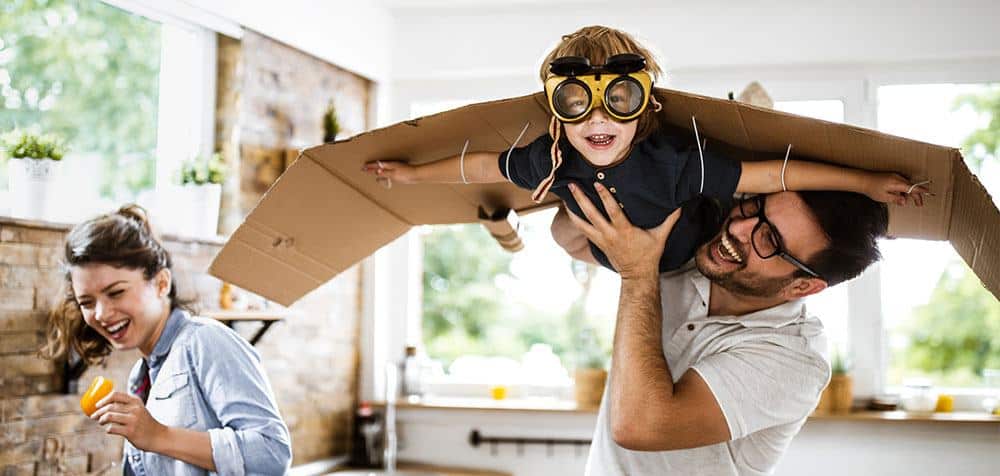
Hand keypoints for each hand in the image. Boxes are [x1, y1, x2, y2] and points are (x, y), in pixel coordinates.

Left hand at [91, 391, 165, 451]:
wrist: (158, 436)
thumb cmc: (145, 423)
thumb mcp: (139, 409)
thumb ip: (126, 406)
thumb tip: (105, 405)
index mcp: (136, 401)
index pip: (115, 395)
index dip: (103, 400)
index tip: (97, 405)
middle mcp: (135, 409)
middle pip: (110, 407)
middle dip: (98, 412)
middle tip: (94, 416)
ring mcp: (133, 420)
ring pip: (109, 416)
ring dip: (101, 420)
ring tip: (101, 422)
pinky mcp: (130, 431)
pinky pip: (112, 428)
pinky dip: (108, 429)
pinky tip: (109, 430)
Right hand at [361, 160, 417, 186]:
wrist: (417, 174)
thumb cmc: (406, 173)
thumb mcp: (394, 174)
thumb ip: (385, 173)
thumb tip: (376, 172)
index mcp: (389, 165)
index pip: (376, 165)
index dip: (369, 167)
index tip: (363, 167)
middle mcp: (390, 166)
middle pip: (378, 166)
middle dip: (371, 167)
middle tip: (364, 168)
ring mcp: (394, 169)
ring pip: (382, 169)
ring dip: (376, 170)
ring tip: (370, 171)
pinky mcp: (397, 173)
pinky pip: (386, 173)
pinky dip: (382, 173)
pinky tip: (382, 176)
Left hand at [565, 182, 680, 279]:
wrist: (636, 275)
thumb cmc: (649, 254)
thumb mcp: (660, 236)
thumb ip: (670, 219)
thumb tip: (680, 204)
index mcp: (624, 230)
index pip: (612, 211)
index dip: (604, 197)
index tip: (597, 184)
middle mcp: (609, 234)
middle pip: (591, 215)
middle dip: (581, 199)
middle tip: (573, 185)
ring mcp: (601, 239)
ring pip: (582, 223)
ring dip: (573, 209)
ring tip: (566, 195)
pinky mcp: (597, 243)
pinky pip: (583, 229)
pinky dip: (576, 219)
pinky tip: (570, 209)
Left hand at [865, 172, 929, 205]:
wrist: (862, 180)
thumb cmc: (872, 189)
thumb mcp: (884, 197)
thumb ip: (896, 199)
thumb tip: (905, 201)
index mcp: (897, 183)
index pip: (913, 187)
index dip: (921, 191)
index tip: (928, 193)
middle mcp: (898, 178)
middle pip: (911, 186)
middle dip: (916, 195)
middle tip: (918, 204)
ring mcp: (895, 176)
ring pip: (906, 185)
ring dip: (908, 193)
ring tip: (905, 201)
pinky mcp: (892, 176)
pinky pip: (901, 183)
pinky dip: (903, 189)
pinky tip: (898, 195)